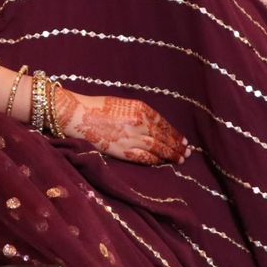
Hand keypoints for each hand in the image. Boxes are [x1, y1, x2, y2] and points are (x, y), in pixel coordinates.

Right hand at [53, 87, 190, 165]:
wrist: (79, 116)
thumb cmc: (99, 107)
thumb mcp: (124, 103)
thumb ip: (141, 113)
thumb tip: (155, 125)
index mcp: (141, 109)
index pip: (164, 124)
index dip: (175, 134)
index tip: (184, 140)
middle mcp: (140, 124)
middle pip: (164, 138)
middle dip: (177, 146)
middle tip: (187, 153)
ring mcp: (132, 138)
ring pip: (158, 149)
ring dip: (170, 155)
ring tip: (180, 160)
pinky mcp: (123, 151)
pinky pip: (144, 158)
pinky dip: (155, 161)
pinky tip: (161, 163)